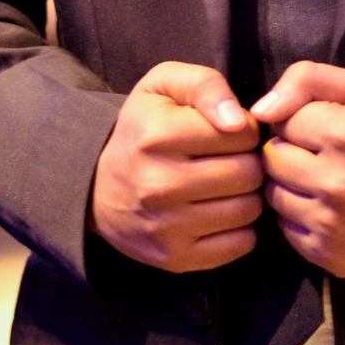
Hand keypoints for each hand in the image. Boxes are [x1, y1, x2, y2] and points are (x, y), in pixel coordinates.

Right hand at [89, 62, 262, 272]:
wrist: (97, 187)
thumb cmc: (143, 128)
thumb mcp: (164, 85)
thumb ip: (206, 85)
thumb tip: (238, 121)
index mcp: (158, 135)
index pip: (242, 133)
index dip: (243, 128)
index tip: (226, 131)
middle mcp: (159, 185)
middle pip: (248, 173)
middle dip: (247, 161)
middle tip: (228, 159)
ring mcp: (166, 228)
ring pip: (248, 209)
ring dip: (245, 195)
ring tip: (224, 184)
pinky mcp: (175, 259)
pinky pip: (240, 244)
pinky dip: (239, 228)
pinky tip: (219, 211)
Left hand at [250, 62, 344, 278]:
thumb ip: (309, 80)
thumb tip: (260, 110)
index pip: (284, 120)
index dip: (304, 120)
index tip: (328, 128)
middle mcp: (337, 182)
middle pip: (272, 158)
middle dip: (292, 151)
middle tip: (321, 154)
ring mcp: (331, 223)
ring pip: (274, 194)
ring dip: (292, 184)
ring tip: (324, 180)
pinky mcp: (327, 254)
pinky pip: (285, 228)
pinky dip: (301, 216)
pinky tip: (329, 208)